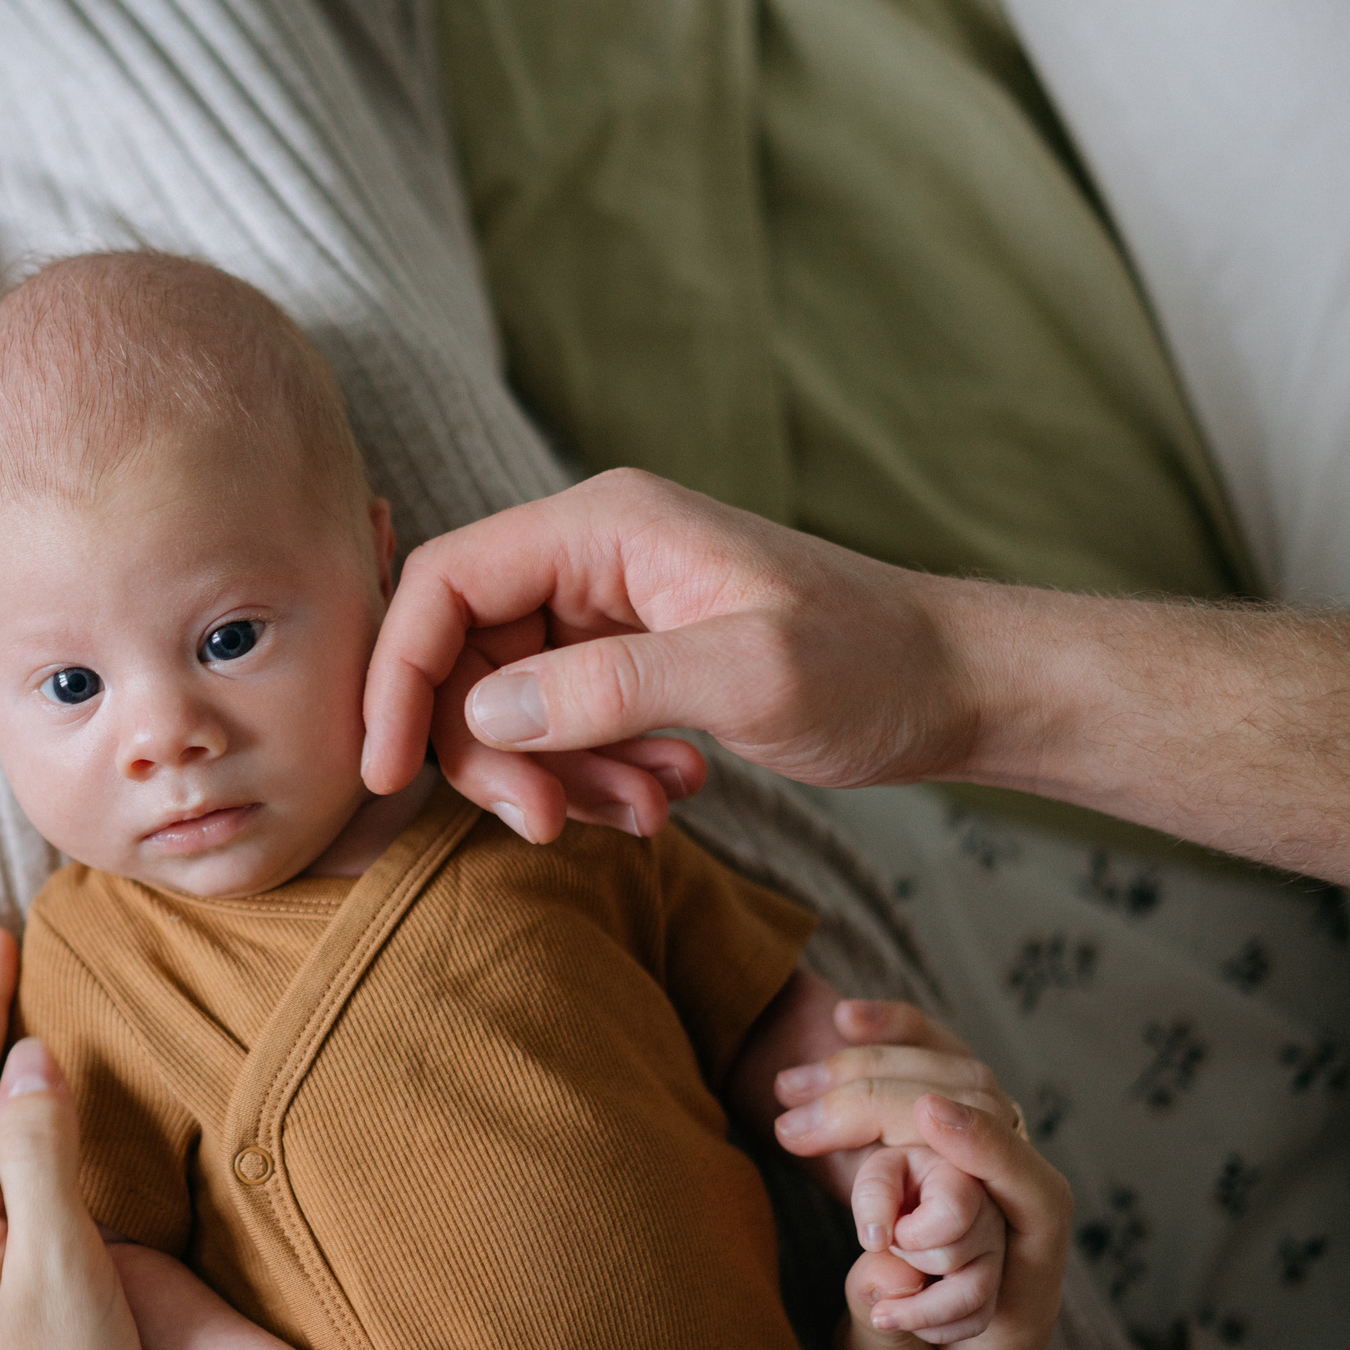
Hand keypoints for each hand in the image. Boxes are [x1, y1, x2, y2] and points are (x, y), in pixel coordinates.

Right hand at [363, 469, 965, 838]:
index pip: (444, 582)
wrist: (961, 688)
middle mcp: (592, 556)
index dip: (399, 674)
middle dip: (488, 750)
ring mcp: (609, 609)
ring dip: (552, 774)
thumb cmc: (875, 666)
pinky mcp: (631, 660)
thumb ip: (610, 688)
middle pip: (464, 652)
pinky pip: (562, 724)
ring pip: (508, 700)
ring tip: (643, 813)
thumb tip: (479, 712)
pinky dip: (591, 776)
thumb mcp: (750, 679)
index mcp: (603, 524)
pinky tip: (664, 798)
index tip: (389, 773)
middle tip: (545, 824)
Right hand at [771, 1055, 1075, 1349]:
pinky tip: (843, 1019)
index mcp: (1031, 1271)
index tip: (929, 1119)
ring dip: (868, 1069)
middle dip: (882, 1105)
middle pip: (979, 1116)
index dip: (990, 1150)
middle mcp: (1018, 1198)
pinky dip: (894, 1034)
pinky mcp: (946, 1138)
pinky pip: (931, 1064)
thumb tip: (877, 1264)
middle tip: (790, 1124)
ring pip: (952, 1076)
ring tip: (784, 1090)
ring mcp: (987, 1158)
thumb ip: (894, 1342)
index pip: (1033, 1192)